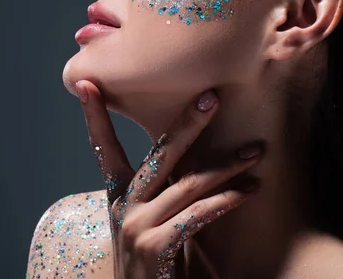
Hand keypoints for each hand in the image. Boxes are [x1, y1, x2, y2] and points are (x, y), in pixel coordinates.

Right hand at [75, 80, 261, 278]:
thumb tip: (191, 151)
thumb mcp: (150, 218)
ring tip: (256, 151)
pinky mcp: (155, 245)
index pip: (103, 148)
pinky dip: (228, 199)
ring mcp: (137, 226)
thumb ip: (164, 188)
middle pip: (159, 155)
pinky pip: (199, 214)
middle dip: (188, 123)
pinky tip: (251, 189)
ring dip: (228, 165)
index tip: (86, 84)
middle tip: (213, 97)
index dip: (95, 116)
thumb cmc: (154, 259)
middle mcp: (124, 206)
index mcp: (118, 196)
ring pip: (189, 183)